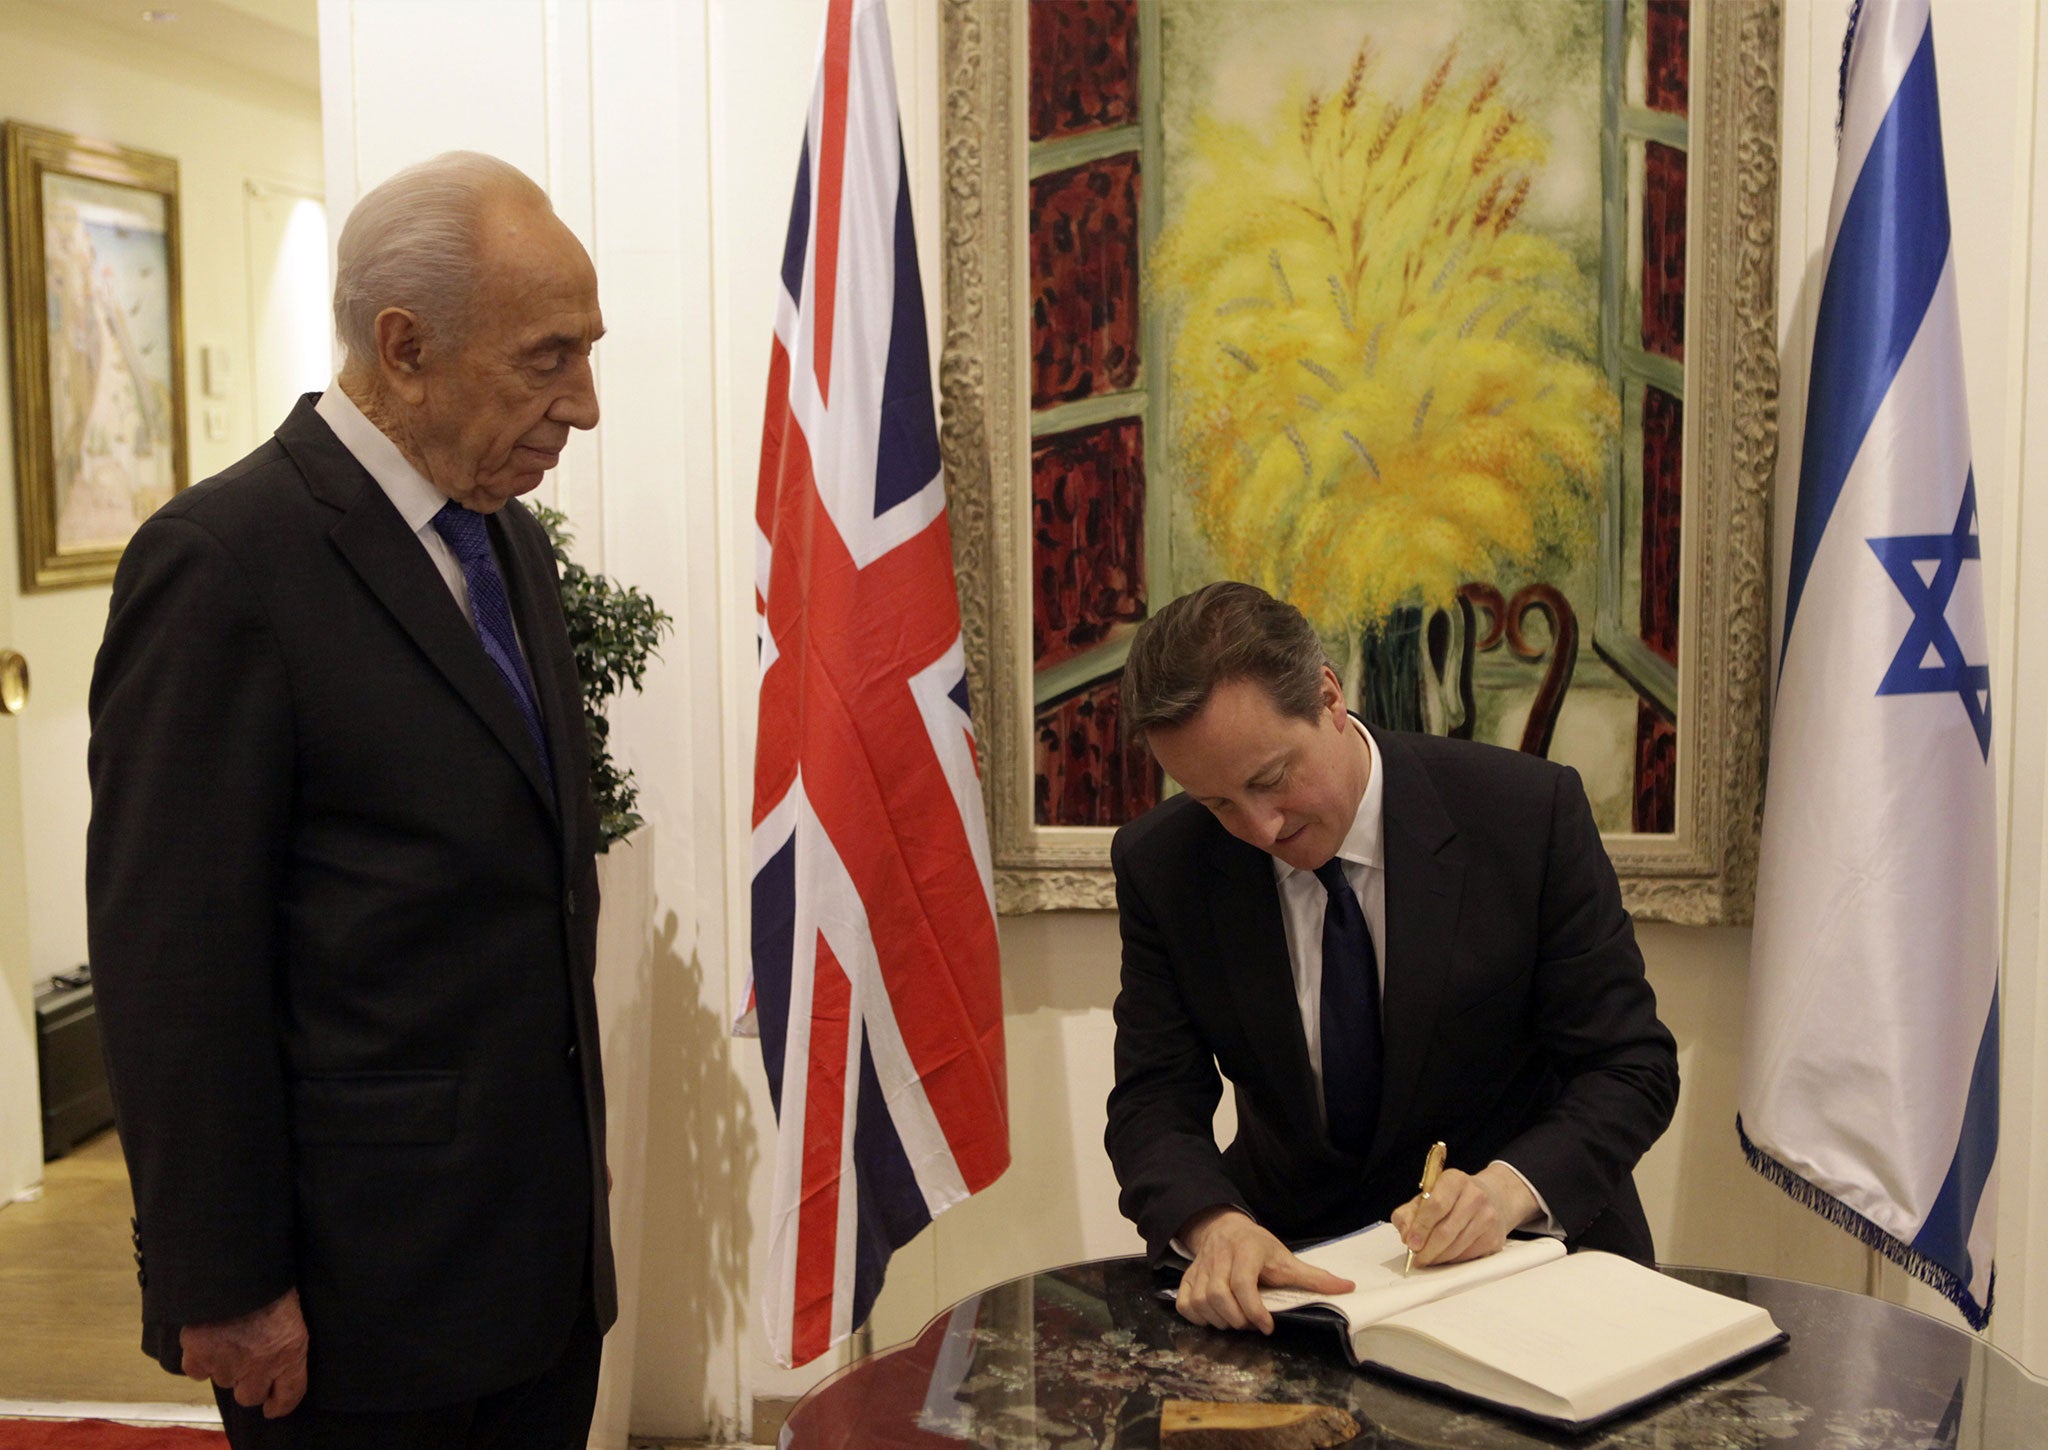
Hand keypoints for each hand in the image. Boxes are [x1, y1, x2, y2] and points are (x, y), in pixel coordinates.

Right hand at [180, 1286, 308, 1418]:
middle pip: (250, 1396)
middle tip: (247, 1362)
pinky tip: (207, 1340)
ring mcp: (227, 1363)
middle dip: (248, 1382)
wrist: (239, 1266)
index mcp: (289, 1353)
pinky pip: (197, 1371)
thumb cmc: (272, 1282)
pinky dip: (200, 1359)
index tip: (272, 1406)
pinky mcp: (199, 1355)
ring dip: (225, 1366)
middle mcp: (259, 1365)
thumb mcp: (293, 1312)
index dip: (280, 1404)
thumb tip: (276, 1357)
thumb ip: (285, 1343)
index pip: (288, 1395)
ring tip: (229, 1338)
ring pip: (223, 1381)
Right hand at [1174, 1207, 1354, 1333]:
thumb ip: (1314, 1277)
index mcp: (1246, 1250)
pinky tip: (1213, 1319)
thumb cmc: (1259, 1247)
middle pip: (1217, 1295)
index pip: (1243, 1283)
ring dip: (1218, 1320)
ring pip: (1199, 1300)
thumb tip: (1347, 1288)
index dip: (1254, 1310)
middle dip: (1236, 1319)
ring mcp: (1200, 1266)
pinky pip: (1183, 1302)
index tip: (1267, 1326)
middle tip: (1251, 1324)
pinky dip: (1195, 1317)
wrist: (1225, 1227)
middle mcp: (1219, 1256)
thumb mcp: (1287, 1258)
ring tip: (1236, 1322)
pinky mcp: (1187, 1275)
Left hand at [1391, 1163, 1537, 1267]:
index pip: (1436, 1204)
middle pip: (1446, 1230)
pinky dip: (1453, 1260)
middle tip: (1417, 1258)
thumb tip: (1406, 1235)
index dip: (1421, 1227)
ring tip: (1428, 1258)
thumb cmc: (1453, 1198)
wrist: (1493, 1198)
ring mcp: (1488, 1217)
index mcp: (1454, 1180)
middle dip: (1427, 1249)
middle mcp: (1475, 1196)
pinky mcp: (1495, 1238)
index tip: (1411, 1243)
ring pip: (1457, 1247)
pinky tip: (1446, 1256)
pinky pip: (1468, 1256)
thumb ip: (1408, 1213)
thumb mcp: (1427, 1196)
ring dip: (1438, 1258)